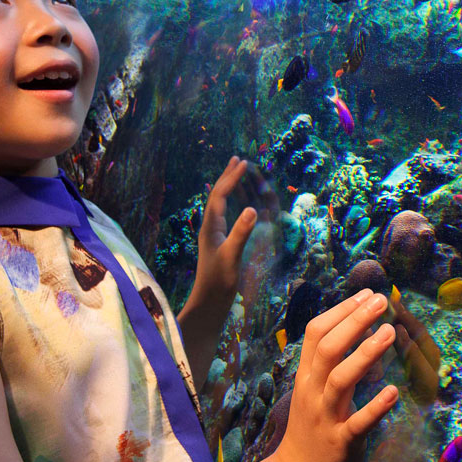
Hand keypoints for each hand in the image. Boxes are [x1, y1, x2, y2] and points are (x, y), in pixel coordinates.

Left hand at [194, 156, 265, 296]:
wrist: (209, 302)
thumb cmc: (220, 282)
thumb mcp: (232, 256)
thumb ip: (241, 232)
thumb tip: (252, 208)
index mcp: (211, 226)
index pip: (220, 195)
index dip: (231, 178)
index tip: (244, 163)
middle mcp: (209, 227)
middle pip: (217, 195)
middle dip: (227, 176)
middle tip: (237, 159)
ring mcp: (212, 234)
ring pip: (219, 204)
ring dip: (228, 186)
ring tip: (236, 173)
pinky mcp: (217, 242)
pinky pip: (224, 214)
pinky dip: (230, 202)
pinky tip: (233, 204)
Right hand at [269, 289, 399, 461]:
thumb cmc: (311, 430)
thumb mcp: (311, 391)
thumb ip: (328, 364)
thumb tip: (356, 328)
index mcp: (306, 376)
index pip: (317, 333)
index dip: (341, 310)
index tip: (367, 293)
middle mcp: (312, 392)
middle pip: (328, 348)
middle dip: (354, 320)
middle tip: (381, 301)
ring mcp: (325, 418)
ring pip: (340, 379)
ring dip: (365, 353)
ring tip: (389, 332)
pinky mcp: (341, 443)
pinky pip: (358, 422)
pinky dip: (375, 406)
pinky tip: (393, 392)